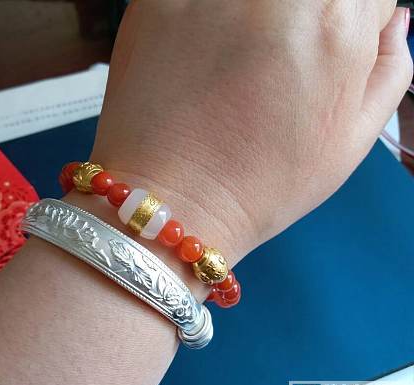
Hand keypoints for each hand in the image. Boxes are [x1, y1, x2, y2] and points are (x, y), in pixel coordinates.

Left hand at [90, 0, 411, 268]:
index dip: (346, 28)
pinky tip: (200, 64)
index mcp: (333, 22)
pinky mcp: (158, 2)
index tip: (320, 56)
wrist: (174, 201)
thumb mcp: (350, 141)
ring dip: (252, 21)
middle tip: (271, 66)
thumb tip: (393, 21)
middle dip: (299, 22)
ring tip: (233, 67)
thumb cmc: (258, 184)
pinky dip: (206, 21)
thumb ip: (388, 69)